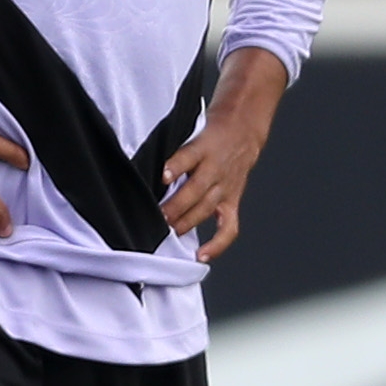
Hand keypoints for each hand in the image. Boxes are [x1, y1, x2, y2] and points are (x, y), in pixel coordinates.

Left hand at [158, 46, 288, 262]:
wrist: (242, 130)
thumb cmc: (209, 133)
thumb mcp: (189, 131)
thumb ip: (172, 151)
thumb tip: (143, 167)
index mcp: (203, 147)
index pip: (188, 157)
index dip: (176, 167)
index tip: (163, 176)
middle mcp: (215, 169)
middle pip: (196, 190)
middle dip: (175, 206)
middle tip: (157, 218)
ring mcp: (225, 187)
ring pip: (206, 208)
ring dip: (186, 222)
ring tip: (168, 232)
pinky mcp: (232, 200)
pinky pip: (228, 227)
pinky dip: (216, 244)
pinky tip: (201, 255)